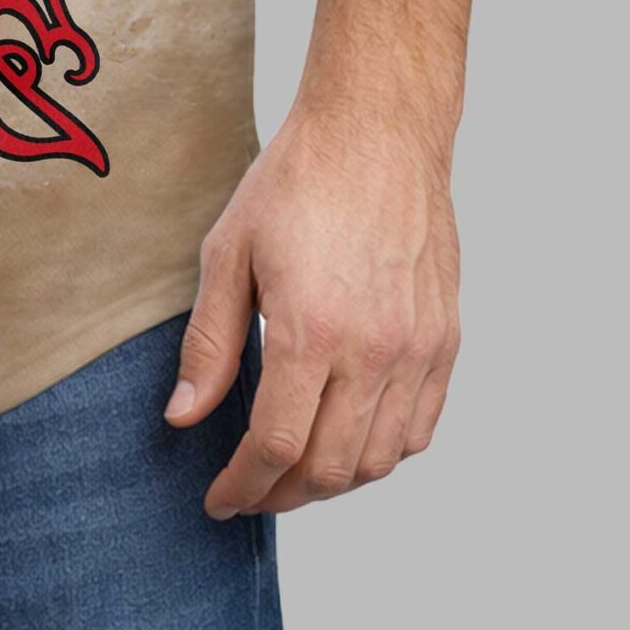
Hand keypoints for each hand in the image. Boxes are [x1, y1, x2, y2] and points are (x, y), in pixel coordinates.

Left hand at [165, 103, 460, 518]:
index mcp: (311, 328)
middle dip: (281, 495)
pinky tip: (348, 442)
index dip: (244, 485)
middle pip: (330, 469)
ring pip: (378, 461)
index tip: (220, 499)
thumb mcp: (229, 251)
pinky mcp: (445, 340)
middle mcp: (373, 349)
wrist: (378, 131)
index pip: (277, 446)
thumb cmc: (298, 180)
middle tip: (250, 490)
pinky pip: (419, 429)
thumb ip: (209, 343)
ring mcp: (418, 348)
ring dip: (331, 482)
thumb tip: (184, 418)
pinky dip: (382, 454)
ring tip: (292, 472)